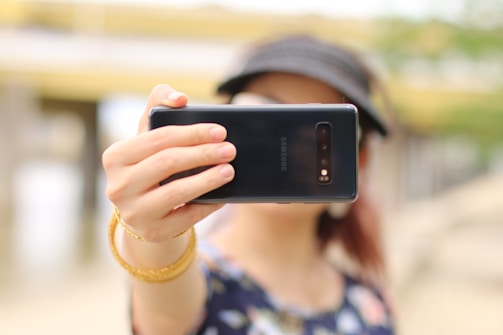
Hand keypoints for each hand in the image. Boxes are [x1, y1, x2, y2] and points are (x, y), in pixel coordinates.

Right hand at [102, 84, 235, 241]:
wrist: (144, 211)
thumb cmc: (151, 166)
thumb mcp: (149, 138)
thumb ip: (158, 107)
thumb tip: (180, 98)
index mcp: (115, 157)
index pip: (157, 139)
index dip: (191, 133)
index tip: (220, 130)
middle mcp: (118, 186)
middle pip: (167, 163)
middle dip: (203, 153)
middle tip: (229, 149)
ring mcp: (134, 212)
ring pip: (176, 192)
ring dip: (207, 179)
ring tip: (229, 170)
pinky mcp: (153, 232)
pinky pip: (186, 217)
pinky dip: (208, 204)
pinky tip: (224, 196)